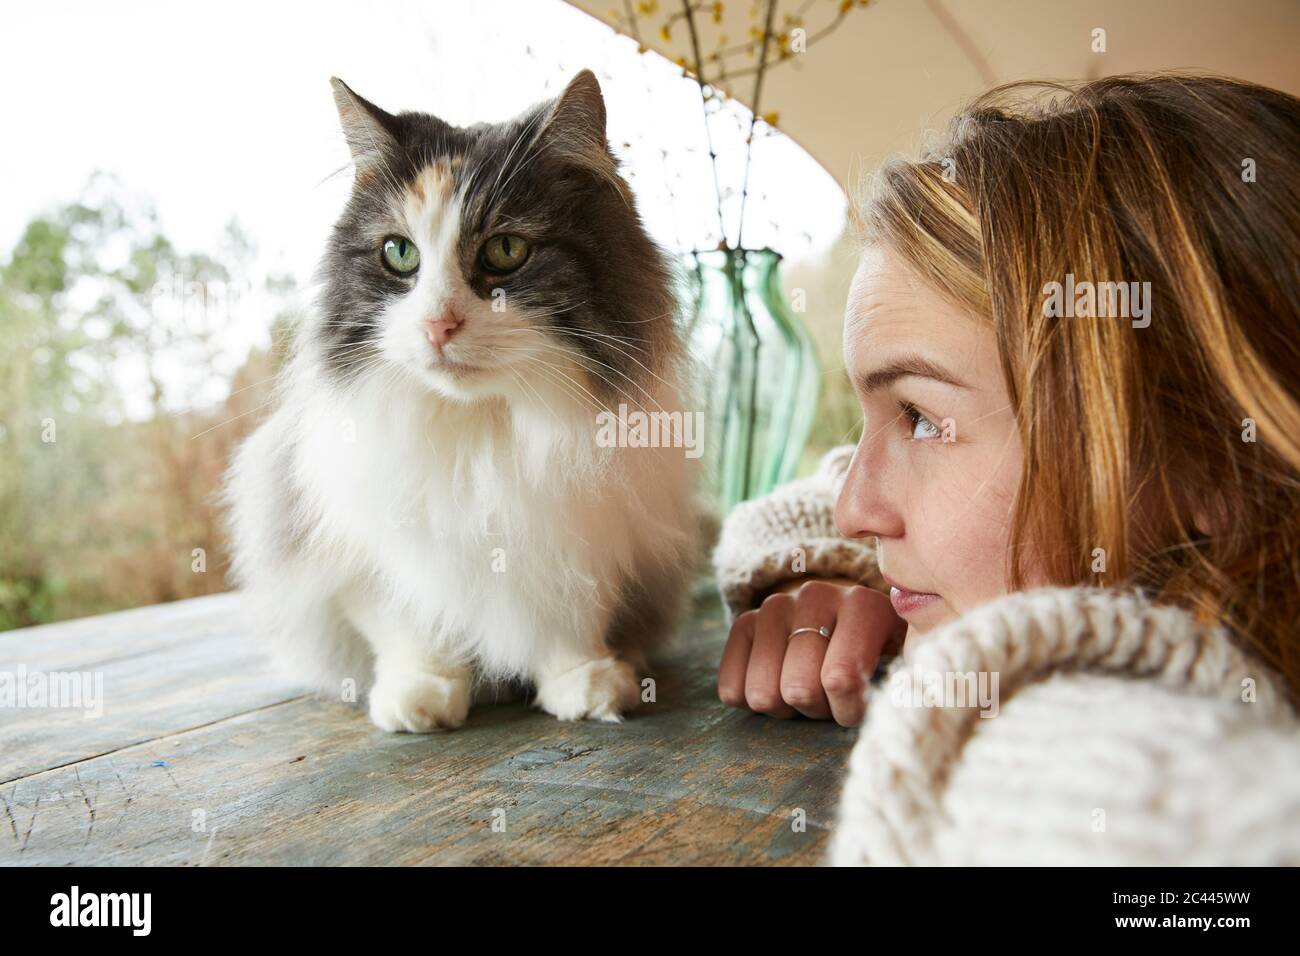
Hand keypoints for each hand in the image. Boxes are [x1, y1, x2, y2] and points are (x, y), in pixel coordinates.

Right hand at [717, 578, 905, 725]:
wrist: (838, 611)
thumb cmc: (878, 650)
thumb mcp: (906, 656)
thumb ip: (915, 677)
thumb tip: (909, 702)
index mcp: (863, 605)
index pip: (840, 679)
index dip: (848, 710)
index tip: (859, 704)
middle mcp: (815, 596)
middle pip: (799, 690)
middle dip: (817, 709)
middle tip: (831, 698)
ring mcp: (775, 606)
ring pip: (763, 695)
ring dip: (786, 708)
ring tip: (807, 690)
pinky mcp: (744, 621)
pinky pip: (732, 689)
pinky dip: (751, 701)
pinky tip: (777, 684)